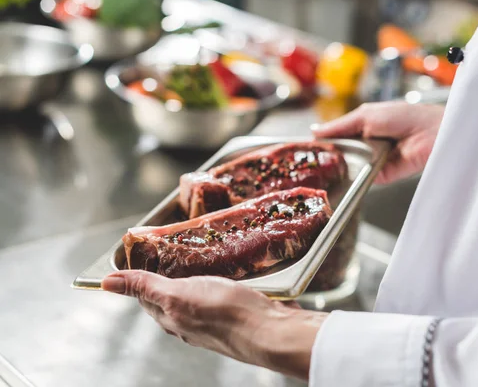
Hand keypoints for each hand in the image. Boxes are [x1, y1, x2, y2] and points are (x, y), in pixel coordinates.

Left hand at [101, 270, 326, 379]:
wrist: (271, 331)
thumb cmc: (226, 313)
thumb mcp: (178, 294)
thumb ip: (145, 286)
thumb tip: (106, 283)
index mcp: (171, 318)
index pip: (145, 295)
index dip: (140, 273)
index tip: (143, 251)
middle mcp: (190, 322)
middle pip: (171, 295)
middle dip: (169, 271)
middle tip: (172, 246)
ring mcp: (215, 319)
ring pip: (198, 293)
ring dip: (197, 274)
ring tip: (200, 253)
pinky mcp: (238, 311)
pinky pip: (222, 294)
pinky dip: (219, 278)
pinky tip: (227, 268)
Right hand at [311, 101, 443, 183]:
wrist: (432, 133)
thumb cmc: (406, 117)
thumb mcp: (367, 115)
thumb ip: (340, 126)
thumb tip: (316, 131)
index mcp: (362, 125)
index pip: (336, 135)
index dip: (322, 141)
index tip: (304, 146)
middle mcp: (366, 144)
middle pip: (340, 153)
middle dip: (328, 155)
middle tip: (311, 158)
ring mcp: (372, 161)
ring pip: (349, 166)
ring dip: (341, 164)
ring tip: (326, 164)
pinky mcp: (380, 176)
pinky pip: (363, 177)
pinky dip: (356, 174)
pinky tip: (348, 169)